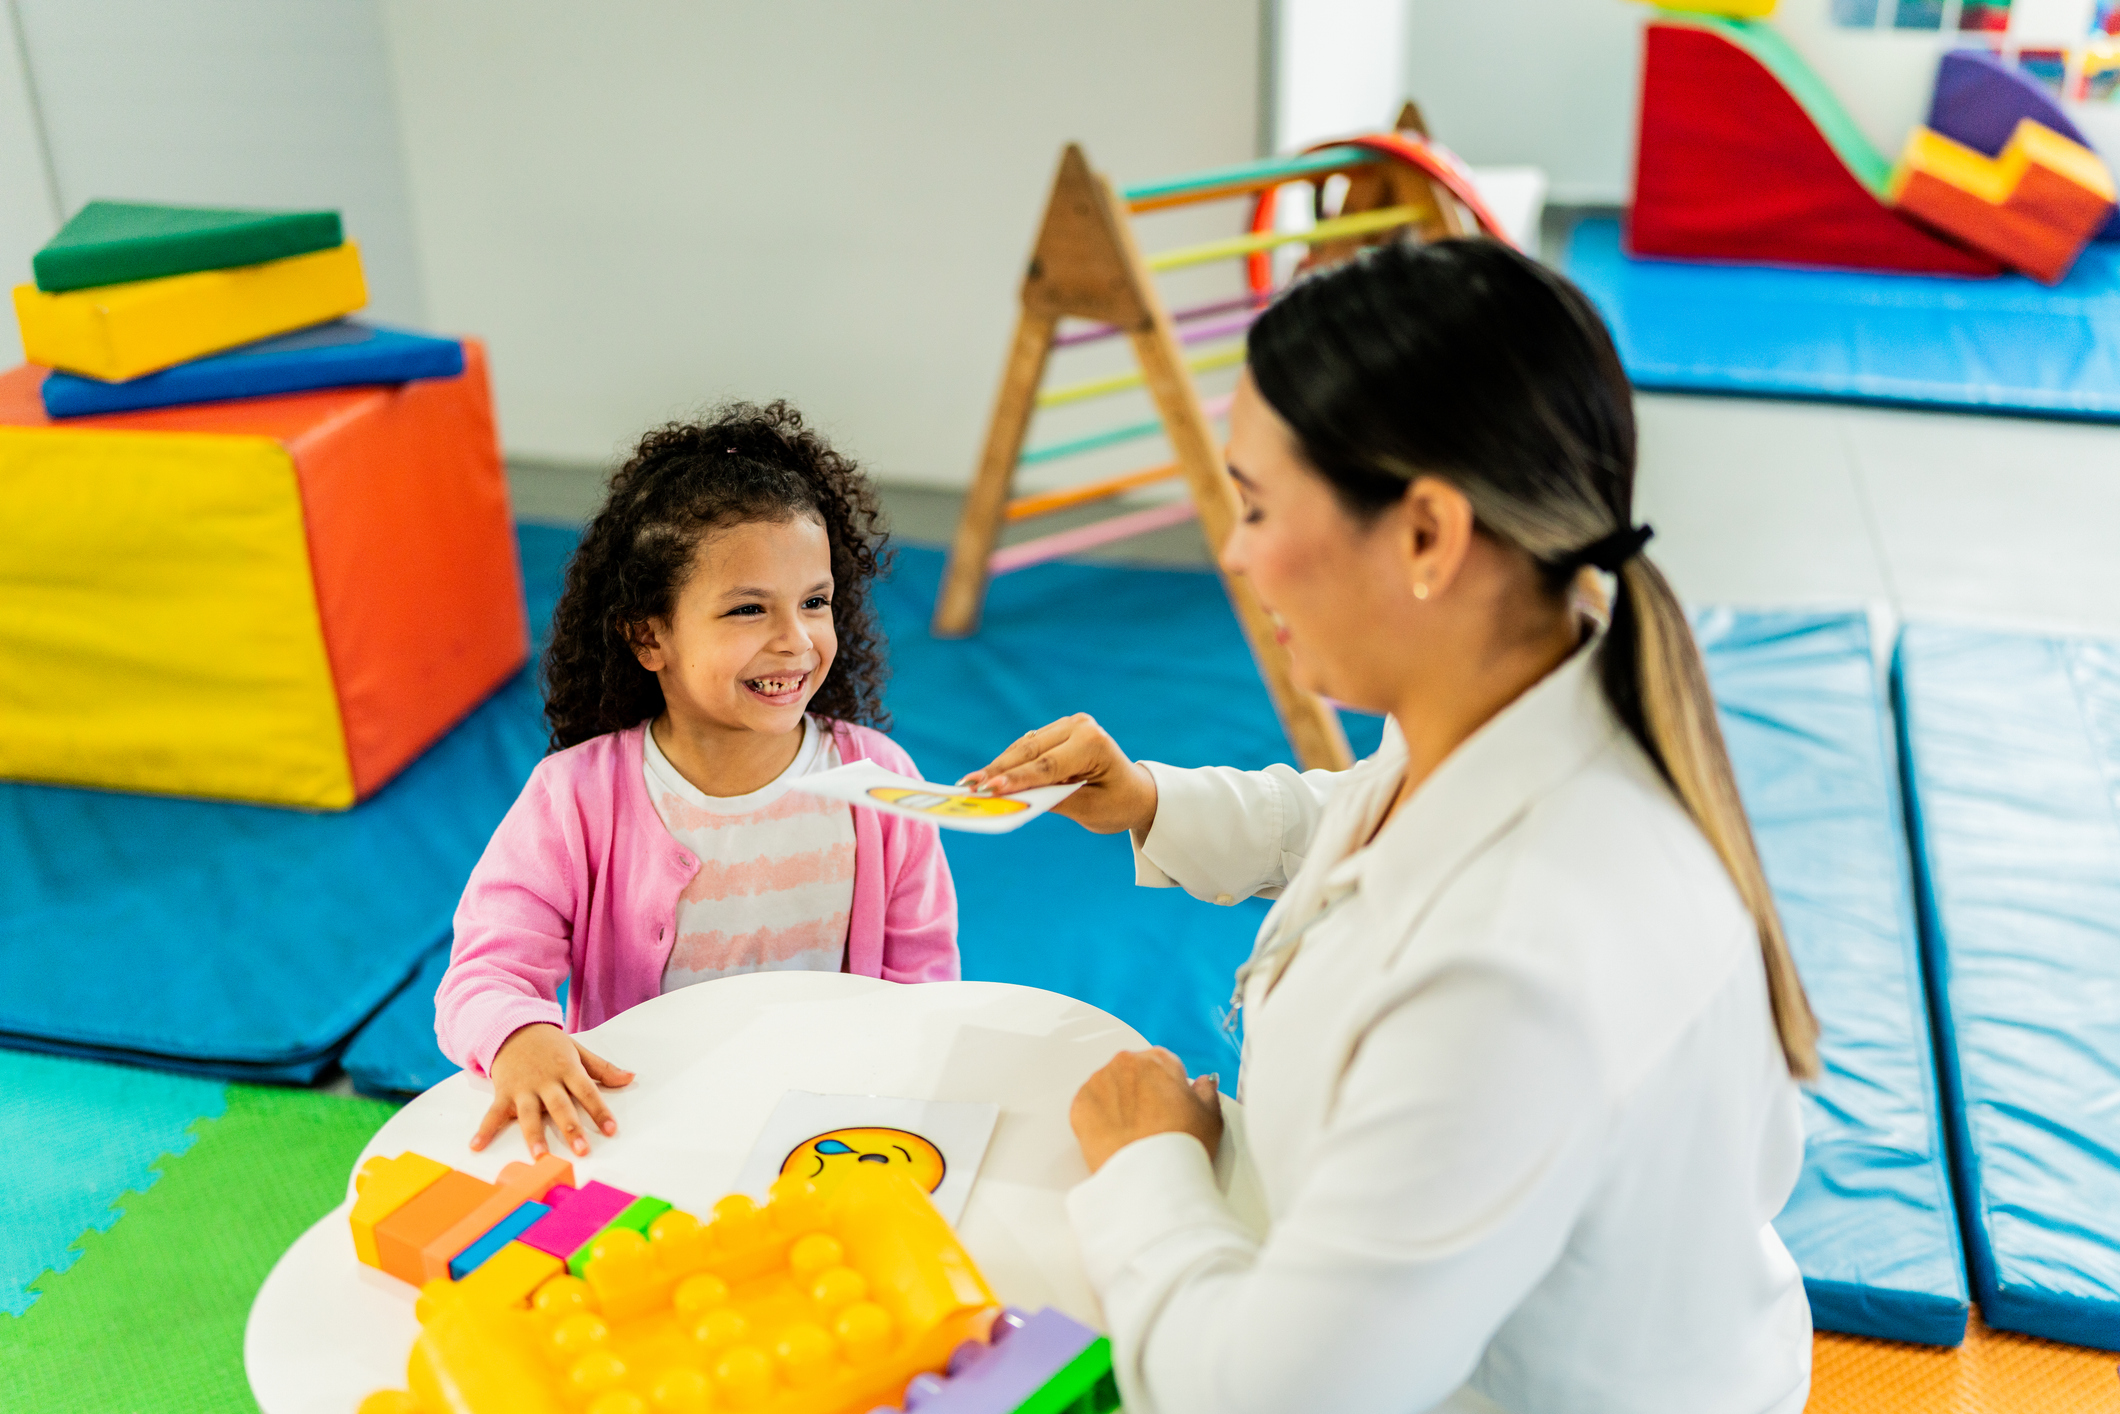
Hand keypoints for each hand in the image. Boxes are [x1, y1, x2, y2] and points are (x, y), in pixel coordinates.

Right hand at [471, 1023, 633, 1158]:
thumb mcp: (578, 1051)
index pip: (588, 1091)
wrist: (512, 1027)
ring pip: (529, 1114)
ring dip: (534, 1135)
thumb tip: (630, 1078)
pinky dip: (484, 1130)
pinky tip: (476, 1146)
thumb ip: (602, 1068)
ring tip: (539, 1155)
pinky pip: (493, 1114)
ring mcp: (523, 1088)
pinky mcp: (503, 1092)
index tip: (611, 1130)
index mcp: (568, 1068)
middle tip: (582, 1150)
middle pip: (561, 1106)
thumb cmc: (549, 1045)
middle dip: (571, 1128)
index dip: (600, 1111)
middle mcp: (546, 1080)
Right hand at [961, 714, 1157, 835]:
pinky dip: (1008, 762)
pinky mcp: (1057, 732)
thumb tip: (1014, 797)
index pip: (1048, 765)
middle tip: (969, 786)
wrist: (1135, 792)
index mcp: (1093, 743)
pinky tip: (987, 775)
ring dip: (998, 766)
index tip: (990, 789)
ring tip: (970, 783)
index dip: (1017, 778)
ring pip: (1024, 747)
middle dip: (998, 770)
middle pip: (1030, 751)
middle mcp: (1080, 726)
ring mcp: (1068, 725)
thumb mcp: (1089, 810)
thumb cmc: (1117, 804)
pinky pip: (1027, 748)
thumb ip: (1053, 801)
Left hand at [1070, 1047, 1222, 1173]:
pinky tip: (1115, 1137)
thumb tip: (1202, 1084)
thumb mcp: (1210, 1116)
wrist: (1149, 1177)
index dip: (1168, 1089)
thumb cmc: (1180, 1146)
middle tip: (1151, 1124)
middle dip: (1140, 1094)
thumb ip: (1206, 1092)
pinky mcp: (1079, 1105)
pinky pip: (1089, 1107)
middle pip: (1133, 1074)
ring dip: (1118, 1105)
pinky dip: (1098, 1119)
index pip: (1162, 1064)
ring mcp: (1099, 1083)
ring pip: (1109, 1089)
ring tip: (1133, 1134)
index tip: (1168, 1107)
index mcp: (1158, 1060)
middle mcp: (1125, 1064)